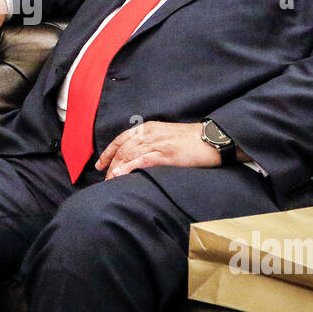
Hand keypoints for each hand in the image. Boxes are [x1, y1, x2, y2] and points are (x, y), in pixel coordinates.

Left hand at [96, 121, 220, 179]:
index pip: (121, 139)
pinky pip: (142, 160)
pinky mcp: (166, 154)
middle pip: (122, 149)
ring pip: (128, 155)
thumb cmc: (192, 140)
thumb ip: (152, 142)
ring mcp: (157, 143)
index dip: (108, 152)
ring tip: (109, 183)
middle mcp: (150, 133)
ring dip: (116, 170)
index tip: (100, 164)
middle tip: (104, 180)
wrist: (212, 139)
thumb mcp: (167, 135)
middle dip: (110, 165)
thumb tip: (138, 155)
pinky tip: (120, 176)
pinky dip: (128, 168)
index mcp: (149, 128)